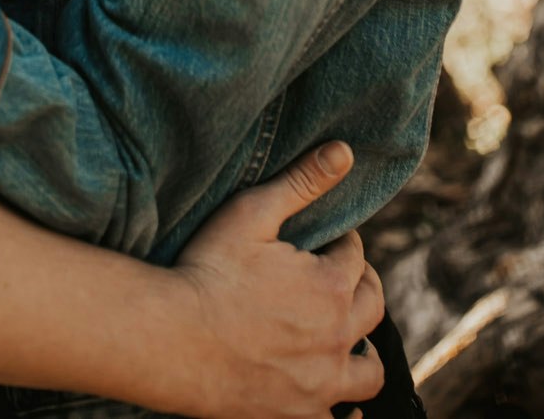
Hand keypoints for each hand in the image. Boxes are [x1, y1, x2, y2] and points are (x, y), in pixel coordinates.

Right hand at [171, 143, 385, 418]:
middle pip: (372, 308)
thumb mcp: (252, 214)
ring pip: (367, 372)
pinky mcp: (297, 415)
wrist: (171, 339)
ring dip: (365, 350)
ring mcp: (320, 385)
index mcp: (331, 288)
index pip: (354, 256)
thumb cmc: (208, 270)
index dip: (342, 243)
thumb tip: (345, 150)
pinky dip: (347, 411)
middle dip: (362, 286)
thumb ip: (302, 182)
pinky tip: (343, 406)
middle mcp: (337, 339)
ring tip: (351, 338)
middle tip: (345, 278)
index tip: (329, 240)